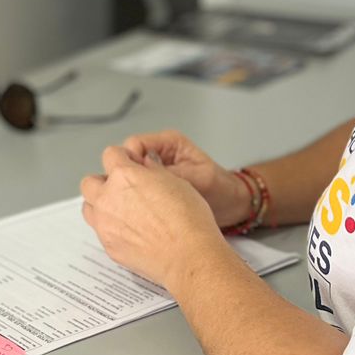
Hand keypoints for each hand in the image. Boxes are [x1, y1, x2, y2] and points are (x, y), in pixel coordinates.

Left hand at [80, 146, 228, 291]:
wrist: (188, 255)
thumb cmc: (188, 220)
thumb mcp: (176, 180)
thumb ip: (153, 170)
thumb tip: (146, 165)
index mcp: (124, 176)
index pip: (110, 154)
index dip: (122, 157)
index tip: (130, 164)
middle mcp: (108, 198)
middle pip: (90, 182)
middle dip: (103, 183)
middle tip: (123, 189)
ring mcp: (105, 224)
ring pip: (89, 208)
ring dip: (101, 206)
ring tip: (123, 211)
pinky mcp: (108, 246)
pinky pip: (101, 232)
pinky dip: (111, 229)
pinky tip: (132, 232)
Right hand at [120, 130, 251, 228]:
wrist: (229, 206)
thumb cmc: (220, 189)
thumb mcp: (199, 178)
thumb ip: (172, 173)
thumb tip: (145, 173)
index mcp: (169, 143)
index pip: (134, 144)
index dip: (130, 161)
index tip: (135, 179)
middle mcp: (157, 154)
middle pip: (125, 161)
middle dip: (127, 178)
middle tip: (139, 195)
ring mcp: (152, 171)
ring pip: (126, 178)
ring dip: (131, 192)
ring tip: (145, 205)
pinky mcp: (152, 187)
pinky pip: (133, 191)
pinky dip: (135, 201)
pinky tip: (146, 211)